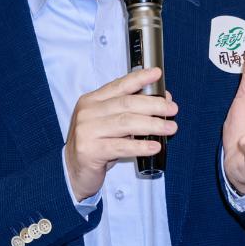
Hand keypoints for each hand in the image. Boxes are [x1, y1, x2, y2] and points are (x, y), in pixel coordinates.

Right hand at [64, 67, 178, 201]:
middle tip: (172, 109)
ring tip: (170, 128)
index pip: (119, 85)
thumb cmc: (95, 146)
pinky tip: (154, 146)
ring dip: (152, 125)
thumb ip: (128, 112)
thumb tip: (160, 103)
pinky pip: (121, 146)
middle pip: (126, 103)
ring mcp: (87, 130)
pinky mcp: (90, 150)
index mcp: (92, 101)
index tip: (156, 74)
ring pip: (126, 123)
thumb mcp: (108, 124)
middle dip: (153, 105)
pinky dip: (140, 146)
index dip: (139, 78)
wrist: (73, 171)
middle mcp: (87, 112)